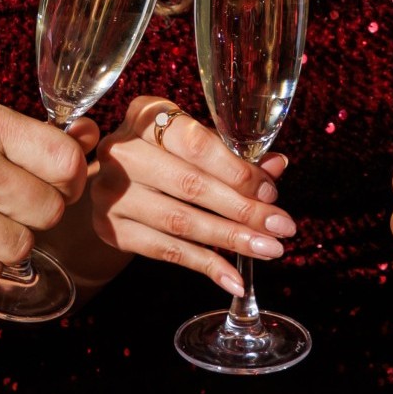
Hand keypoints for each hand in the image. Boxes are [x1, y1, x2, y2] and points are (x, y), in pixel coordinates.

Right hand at [91, 98, 294, 296]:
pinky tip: (234, 278)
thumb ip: (232, 153)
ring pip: (181, 222)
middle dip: (243, 210)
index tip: (270, 193)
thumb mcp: (194, 143)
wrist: (114, 184)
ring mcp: (112, 193)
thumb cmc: (163, 156)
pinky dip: (206, 266)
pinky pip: (167, 251)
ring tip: (268, 249)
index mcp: (146, 116)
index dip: (237, 171)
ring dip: (230, 239)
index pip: (196, 144)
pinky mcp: (112, 229)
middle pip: (191, 185)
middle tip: (280, 227)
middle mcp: (123, 151)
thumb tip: (276, 166)